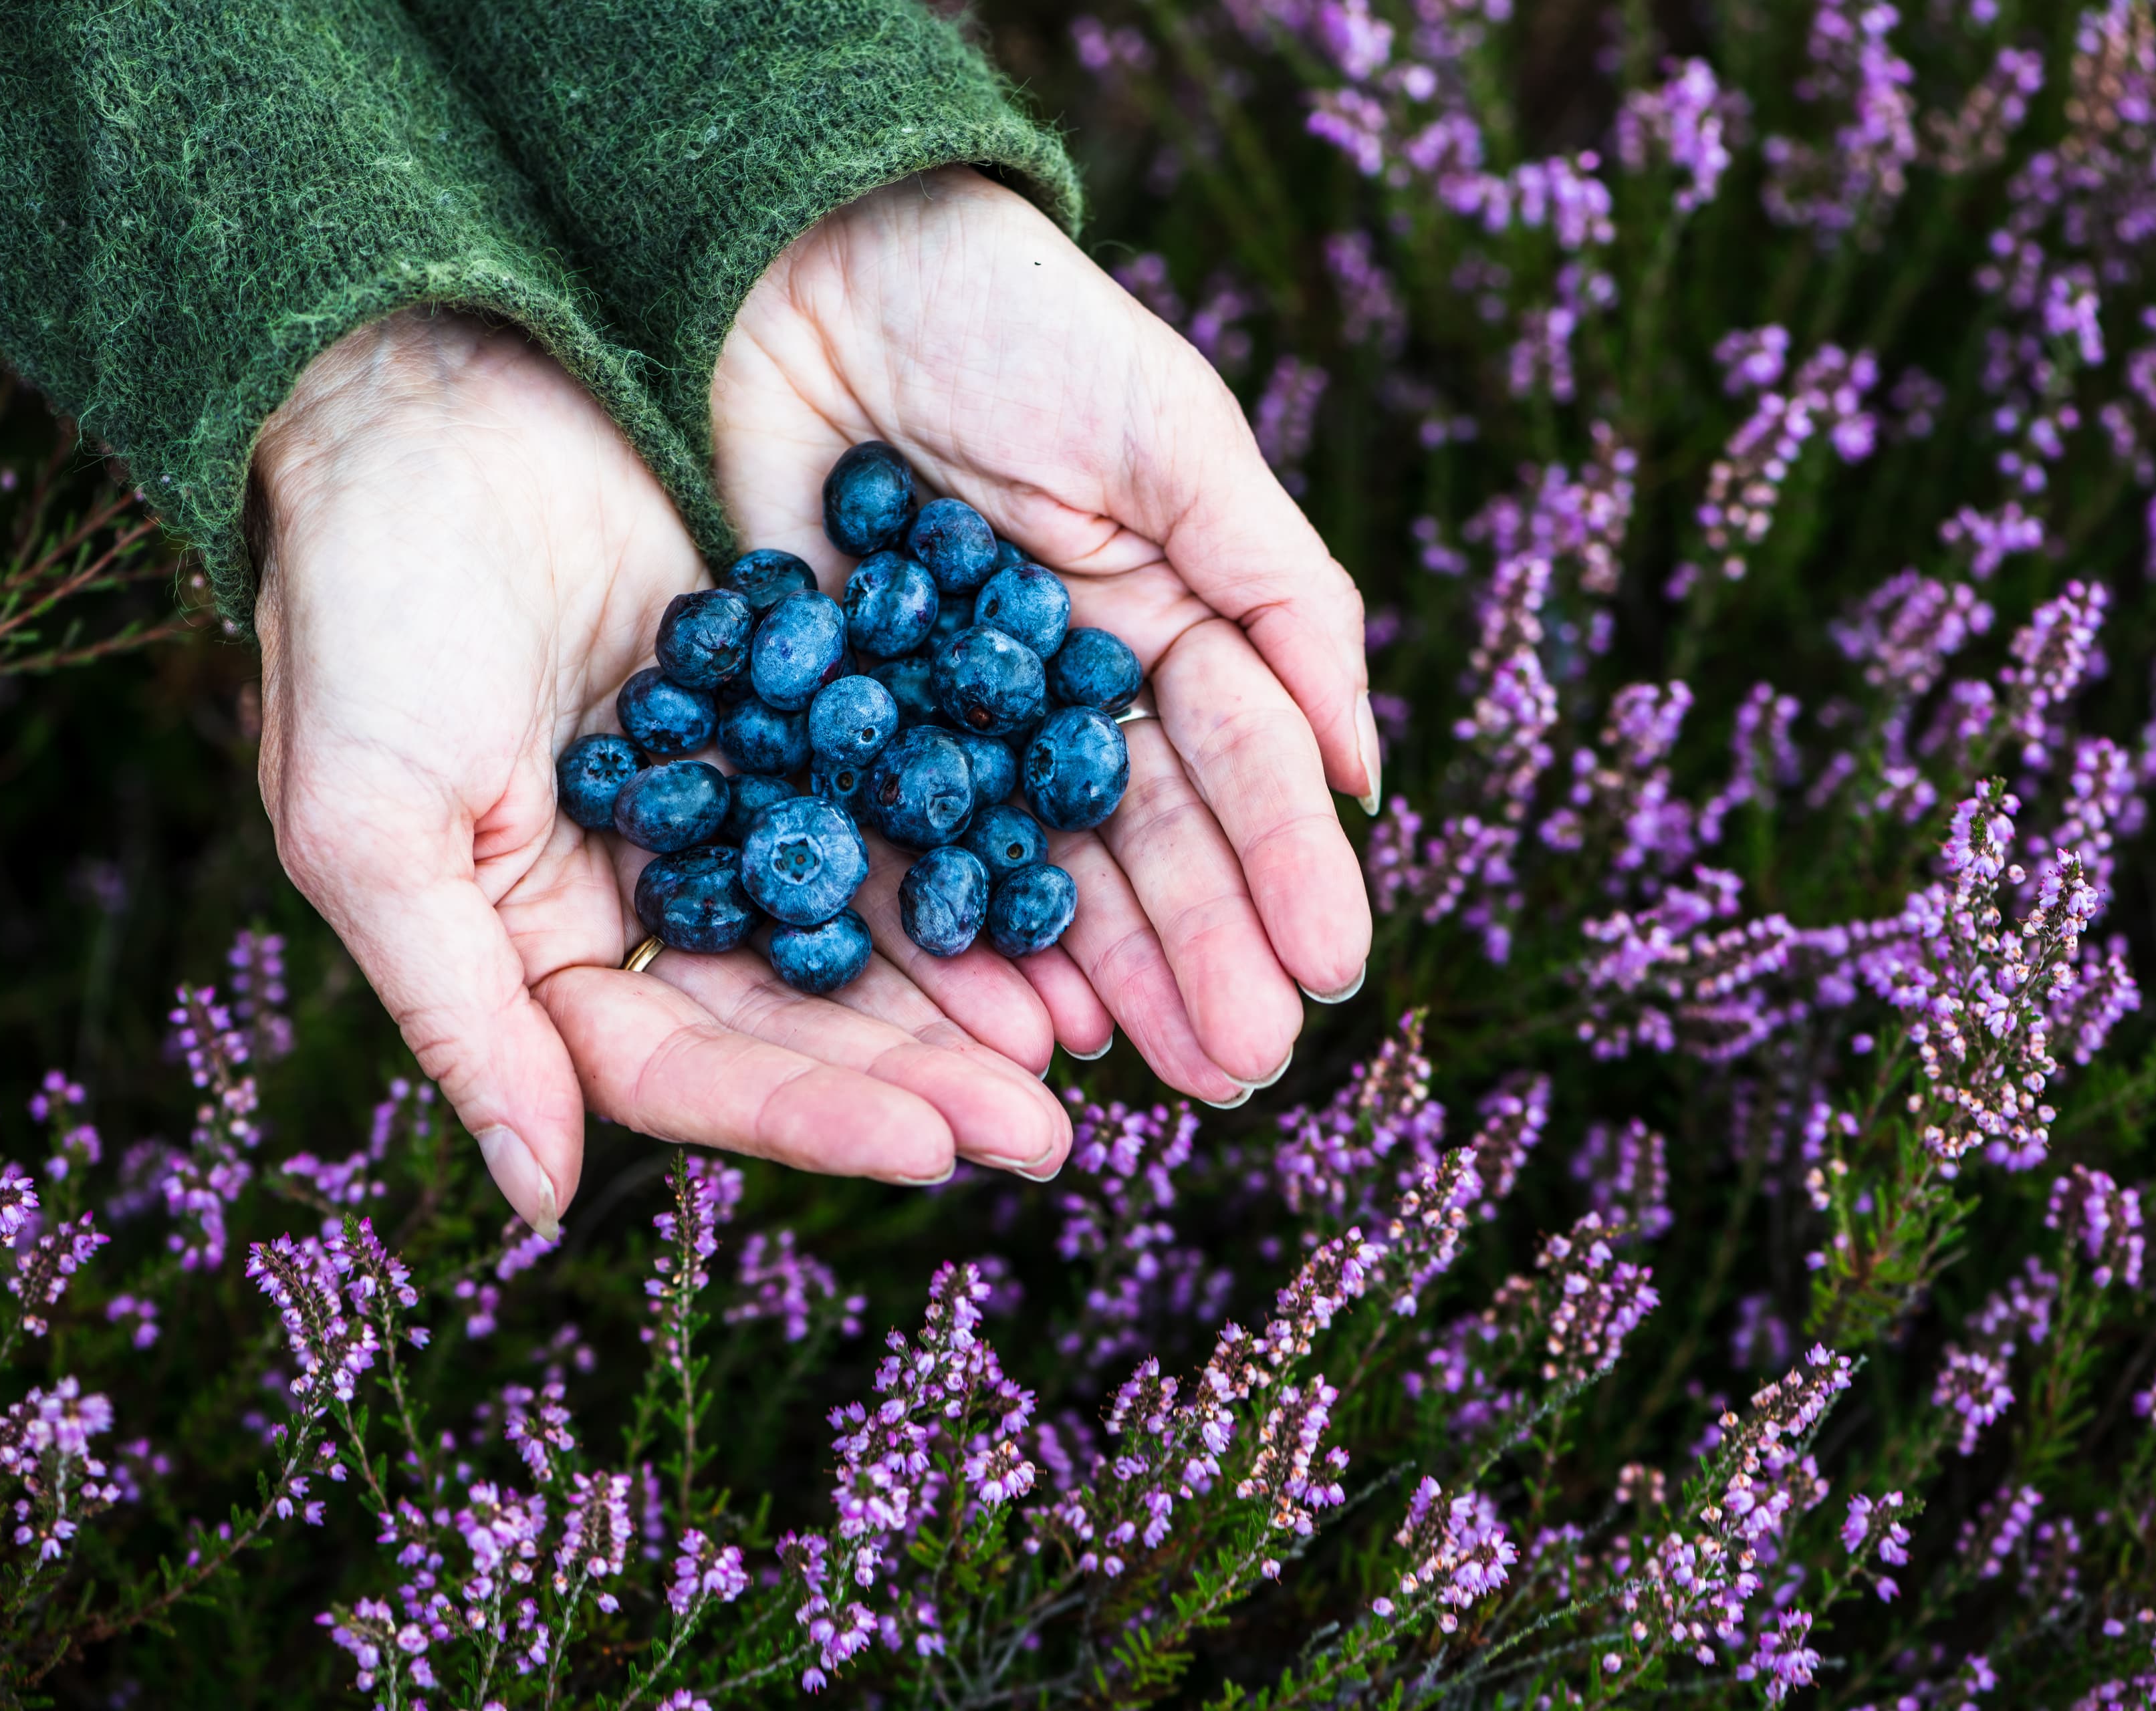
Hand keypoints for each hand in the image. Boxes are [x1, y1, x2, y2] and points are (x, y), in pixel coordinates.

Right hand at [250, 311, 1072, 1233]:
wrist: (420, 381)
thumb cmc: (360, 606)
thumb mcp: (370, 818)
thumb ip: (459, 1008)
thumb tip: (539, 1197)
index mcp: (541, 943)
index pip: (686, 1067)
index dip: (802, 1116)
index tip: (931, 1151)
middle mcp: (644, 893)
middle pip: (798, 1017)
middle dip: (918, 1075)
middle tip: (1049, 1131)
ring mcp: (729, 798)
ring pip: (862, 921)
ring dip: (965, 985)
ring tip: (1079, 1041)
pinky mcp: (793, 699)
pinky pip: (894, 792)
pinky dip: (970, 845)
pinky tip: (1059, 890)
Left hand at [714, 169, 1377, 1103]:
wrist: (793, 267)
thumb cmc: (1006, 323)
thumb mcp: (1172, 439)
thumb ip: (1277, 594)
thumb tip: (1363, 769)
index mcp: (1163, 627)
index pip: (1236, 769)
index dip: (1283, 870)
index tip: (1330, 973)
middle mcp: (1065, 699)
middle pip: (1144, 848)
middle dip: (1201, 957)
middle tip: (1244, 1069)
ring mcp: (951, 732)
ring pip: (1035, 878)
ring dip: (1096, 982)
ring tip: (1149, 1078)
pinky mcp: (831, 744)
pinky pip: (897, 861)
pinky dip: (950, 946)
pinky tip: (1008, 1026)